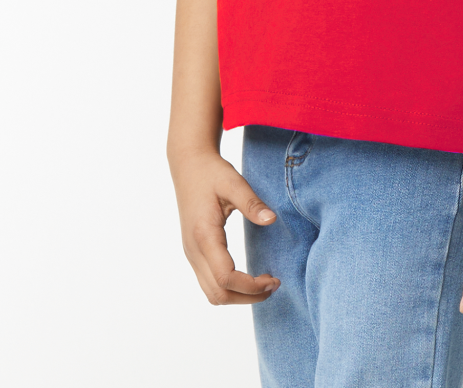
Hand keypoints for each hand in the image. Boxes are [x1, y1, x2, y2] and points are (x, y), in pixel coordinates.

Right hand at [169, 148, 280, 304]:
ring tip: (263, 285)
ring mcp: (191, 254)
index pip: (226, 278)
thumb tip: (271, 219)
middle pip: (218, 294)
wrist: (188, 165)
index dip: (251, 286)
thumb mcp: (233, 182)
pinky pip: (209, 282)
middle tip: (273, 285)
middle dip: (247, 297)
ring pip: (211, 293)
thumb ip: (251, 202)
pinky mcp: (194, 252)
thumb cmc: (211, 172)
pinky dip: (228, 288)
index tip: (273, 279)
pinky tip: (247, 278)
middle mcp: (194, 251)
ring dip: (238, 296)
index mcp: (204, 236)